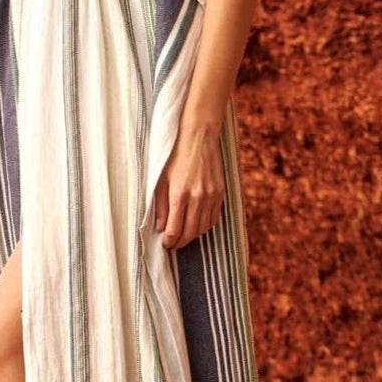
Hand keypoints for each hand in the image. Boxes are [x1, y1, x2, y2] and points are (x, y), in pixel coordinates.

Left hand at [153, 121, 223, 249]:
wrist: (199, 137)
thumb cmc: (176, 156)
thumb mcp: (161, 179)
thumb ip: (160, 205)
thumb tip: (160, 226)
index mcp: (179, 194)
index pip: (174, 229)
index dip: (169, 241)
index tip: (165, 243)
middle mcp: (197, 198)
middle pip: (190, 233)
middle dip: (180, 242)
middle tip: (173, 244)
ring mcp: (211, 196)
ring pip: (203, 228)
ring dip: (193, 236)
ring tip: (184, 236)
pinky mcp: (220, 193)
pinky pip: (214, 218)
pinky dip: (205, 226)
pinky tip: (197, 225)